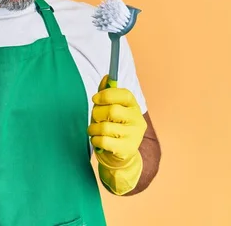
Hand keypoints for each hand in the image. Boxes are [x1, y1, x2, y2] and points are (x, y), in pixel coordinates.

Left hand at [87, 75, 146, 194]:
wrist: (120, 155)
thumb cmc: (112, 126)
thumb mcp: (109, 108)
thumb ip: (107, 93)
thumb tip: (107, 77)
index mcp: (134, 106)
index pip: (125, 94)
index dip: (107, 94)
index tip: (95, 98)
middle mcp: (137, 120)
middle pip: (112, 110)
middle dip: (96, 114)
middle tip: (95, 118)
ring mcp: (134, 136)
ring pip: (105, 127)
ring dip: (93, 129)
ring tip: (94, 131)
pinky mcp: (127, 149)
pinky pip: (103, 141)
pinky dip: (95, 140)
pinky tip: (98, 140)